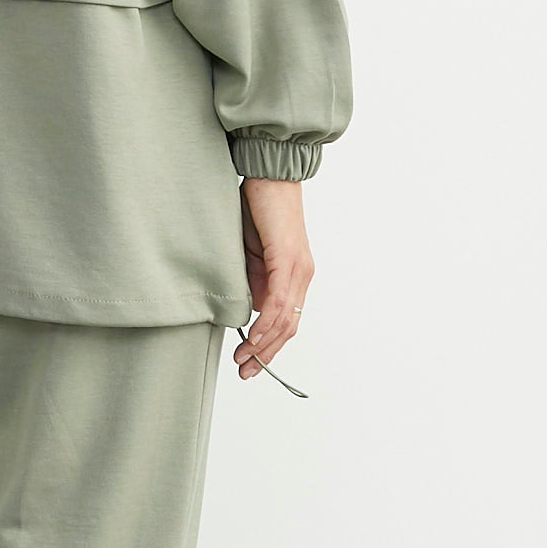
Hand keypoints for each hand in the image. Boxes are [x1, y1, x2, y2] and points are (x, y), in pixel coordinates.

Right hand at [234, 178, 313, 381]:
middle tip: (245, 373)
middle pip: (289, 327)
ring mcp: (298, 269)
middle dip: (266, 355)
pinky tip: (253, 339)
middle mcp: (302, 275)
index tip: (248, 364)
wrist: (269, 175)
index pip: (286, 321)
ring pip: (285, 319)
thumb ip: (250, 280)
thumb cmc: (256, 208)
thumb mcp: (249, 253)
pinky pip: (279, 301)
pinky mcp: (288, 260)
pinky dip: (266, 324)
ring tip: (244, 361)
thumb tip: (244, 309)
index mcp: (294, 275)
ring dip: (263, 345)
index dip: (268, 347)